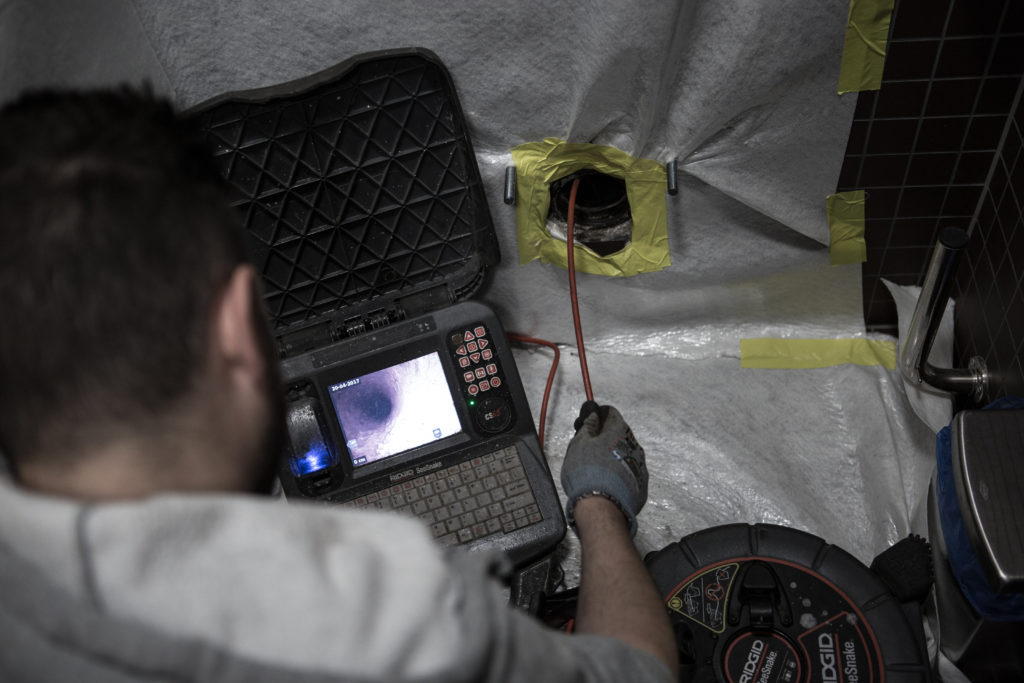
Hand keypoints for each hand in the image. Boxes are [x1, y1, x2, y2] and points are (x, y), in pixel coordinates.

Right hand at [561, 402, 647, 536]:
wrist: (602, 506)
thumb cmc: (588, 472)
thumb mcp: (579, 444)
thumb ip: (588, 426)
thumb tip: (593, 416)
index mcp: (619, 430)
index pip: (610, 412)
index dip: (598, 415)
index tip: (589, 422)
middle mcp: (634, 445)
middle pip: (619, 434)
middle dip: (605, 438)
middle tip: (588, 448)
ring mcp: (641, 466)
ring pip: (625, 454)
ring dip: (613, 456)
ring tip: (596, 469)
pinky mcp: (641, 485)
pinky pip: (629, 473)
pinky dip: (619, 474)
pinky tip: (606, 482)